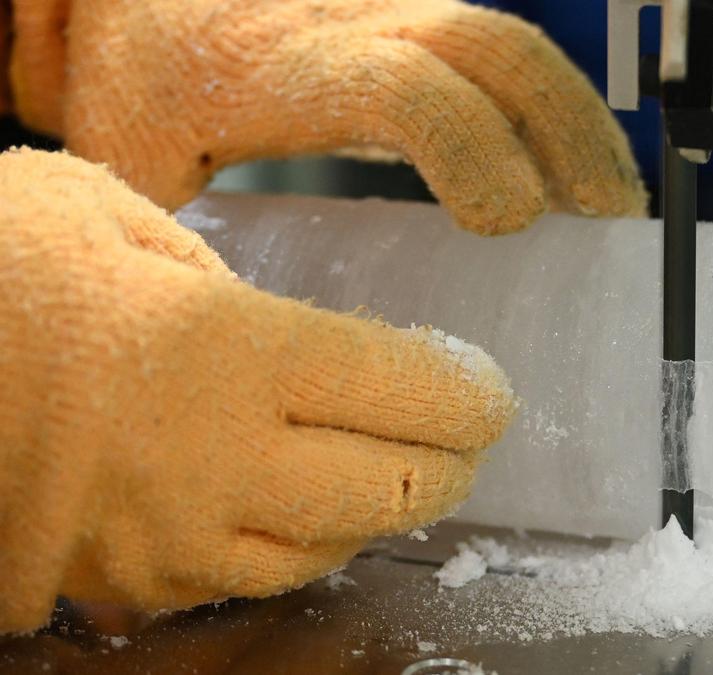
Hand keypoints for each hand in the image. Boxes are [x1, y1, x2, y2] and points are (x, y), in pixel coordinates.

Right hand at [0, 149, 515, 632]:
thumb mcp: (116, 222)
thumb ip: (224, 281)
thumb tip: (290, 337)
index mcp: (232, 352)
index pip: (410, 391)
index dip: (470, 396)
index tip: (489, 391)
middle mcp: (219, 459)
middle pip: (396, 489)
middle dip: (451, 463)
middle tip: (466, 436)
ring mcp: (175, 537)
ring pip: (333, 547)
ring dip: (382, 509)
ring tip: (397, 470)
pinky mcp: (134, 583)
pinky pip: (253, 579)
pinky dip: (300, 545)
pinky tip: (301, 508)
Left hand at [8, 0, 646, 232]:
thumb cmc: (137, 78)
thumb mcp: (139, 167)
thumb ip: (183, 251)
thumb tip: (242, 354)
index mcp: (279, 67)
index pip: (400, 86)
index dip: (470, 147)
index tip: (507, 222)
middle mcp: (349, 23)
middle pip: (490, 49)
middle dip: (565, 133)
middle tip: (606, 222)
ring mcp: (387, 10)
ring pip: (508, 40)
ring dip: (576, 117)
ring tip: (611, 201)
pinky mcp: (408, 16)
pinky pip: (499, 46)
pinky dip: (551, 103)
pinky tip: (570, 161)